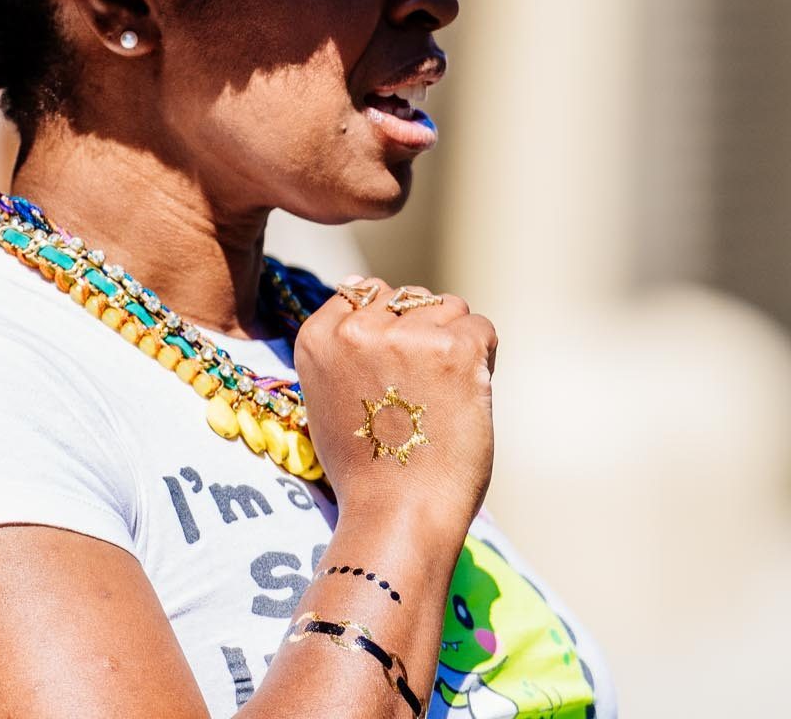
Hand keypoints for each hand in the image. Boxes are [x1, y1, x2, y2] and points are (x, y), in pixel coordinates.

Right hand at [293, 277, 496, 541]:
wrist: (397, 515)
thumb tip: (359, 286)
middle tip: (424, 387)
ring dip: (453, 338)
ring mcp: (405, 336)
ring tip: (447, 390)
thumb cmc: (369, 469)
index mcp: (318, 336)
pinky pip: (480, 326)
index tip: (394, 371)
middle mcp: (355, 328)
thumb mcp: (329, 395)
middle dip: (420, 328)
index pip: (361, 291)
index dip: (386, 327)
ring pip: (446, 305)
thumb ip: (340, 345)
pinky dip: (484, 357)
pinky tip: (470, 392)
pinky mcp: (453, 350)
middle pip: (405, 295)